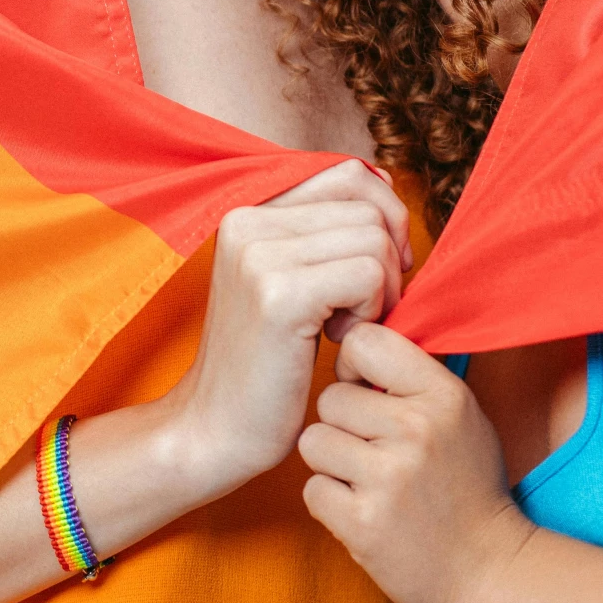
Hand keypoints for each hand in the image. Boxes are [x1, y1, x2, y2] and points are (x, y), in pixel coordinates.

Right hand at [157, 159, 409, 495]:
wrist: (214, 428)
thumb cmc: (265, 360)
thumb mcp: (287, 276)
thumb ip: (325, 228)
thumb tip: (387, 187)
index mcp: (248, 208)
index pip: (350, 173)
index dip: (384, 217)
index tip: (377, 271)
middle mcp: (247, 220)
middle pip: (368, 207)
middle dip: (386, 260)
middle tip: (359, 310)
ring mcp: (259, 255)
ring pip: (374, 239)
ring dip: (379, 290)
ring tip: (342, 327)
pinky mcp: (279, 295)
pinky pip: (367, 274)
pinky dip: (371, 310)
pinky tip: (338, 340)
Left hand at [297, 322, 536, 602]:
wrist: (488, 570)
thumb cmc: (466, 485)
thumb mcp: (459, 415)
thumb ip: (411, 376)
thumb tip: (352, 331)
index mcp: (442, 395)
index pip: (364, 342)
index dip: (353, 365)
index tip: (365, 390)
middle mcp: (416, 430)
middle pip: (329, 399)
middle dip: (343, 426)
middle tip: (376, 452)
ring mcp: (388, 478)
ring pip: (313, 442)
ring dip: (333, 464)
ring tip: (369, 482)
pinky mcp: (363, 522)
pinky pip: (312, 489)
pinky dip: (331, 503)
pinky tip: (366, 512)